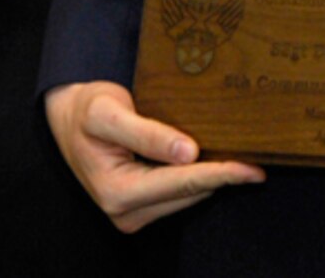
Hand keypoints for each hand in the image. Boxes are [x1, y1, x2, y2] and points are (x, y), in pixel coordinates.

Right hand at [43, 81, 263, 231]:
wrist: (68, 117)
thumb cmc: (87, 110)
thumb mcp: (109, 113)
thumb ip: (148, 133)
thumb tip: (189, 153)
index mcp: (117, 192)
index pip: (182, 183)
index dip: (220, 174)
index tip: (252, 169)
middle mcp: (125, 212)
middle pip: (190, 193)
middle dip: (222, 174)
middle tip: (256, 154)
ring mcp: (133, 213)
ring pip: (188, 195)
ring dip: (212, 175)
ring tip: (238, 151)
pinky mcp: (141, 207)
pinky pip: (180, 193)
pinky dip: (198, 176)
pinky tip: (214, 157)